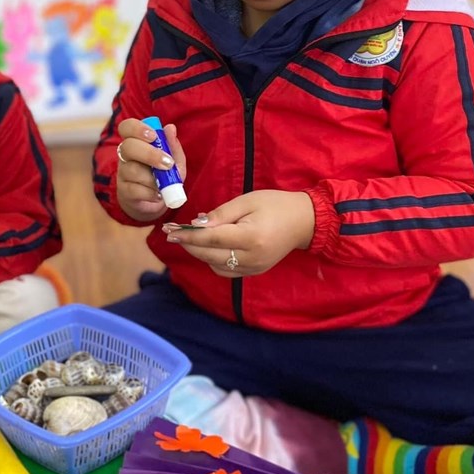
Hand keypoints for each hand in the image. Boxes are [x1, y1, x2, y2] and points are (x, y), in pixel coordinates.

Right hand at [115, 119, 186, 221]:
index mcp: (136, 141)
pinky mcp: (124, 191)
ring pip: (132, 170)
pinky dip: (150, 193)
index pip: (126, 127)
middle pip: (128, 147)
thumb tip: (170, 128)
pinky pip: (134, 190)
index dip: (137, 128)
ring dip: (152, 178)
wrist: (157, 200)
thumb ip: (172, 146)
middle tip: (168, 163)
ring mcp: (123, 173)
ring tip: (165, 184)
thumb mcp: (174, 160)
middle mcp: (125, 155)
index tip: (154, 136)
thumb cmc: (164, 175)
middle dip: (149, 154)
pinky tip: (158, 194)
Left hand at [162, 190, 314, 276]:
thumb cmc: (276, 205)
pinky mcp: (254, 272)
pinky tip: (209, 247)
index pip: (211, 239)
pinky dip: (212, 260)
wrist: (305, 222)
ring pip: (215, 266)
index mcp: (251, 237)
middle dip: (189, 245)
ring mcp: (254, 268)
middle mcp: (251, 258)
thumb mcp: (247, 201)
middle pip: (210, 255)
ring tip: (190, 238)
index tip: (169, 231)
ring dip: (199, 253)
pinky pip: (225, 271)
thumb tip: (196, 224)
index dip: (188, 236)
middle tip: (172, 234)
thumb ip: (221, 214)